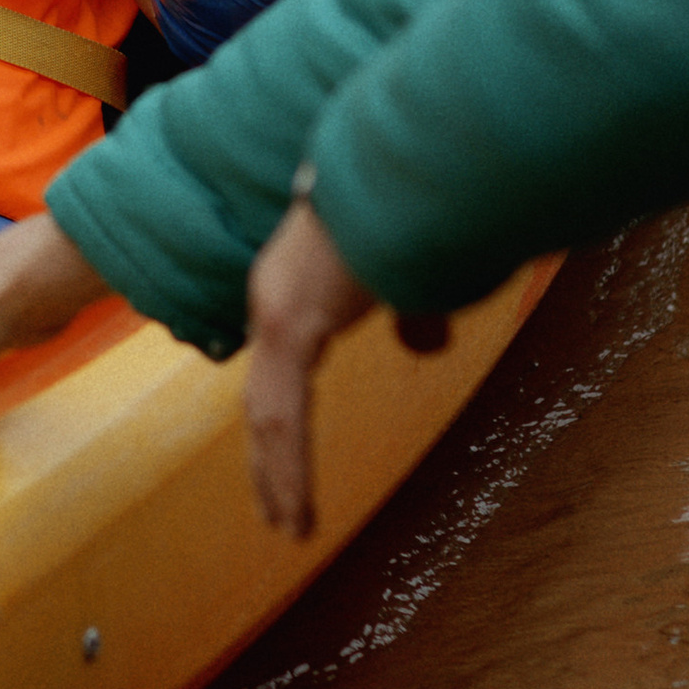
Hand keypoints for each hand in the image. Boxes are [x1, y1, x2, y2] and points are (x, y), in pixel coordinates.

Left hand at [240, 196, 450, 537]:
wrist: (407, 162)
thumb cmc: (414, 205)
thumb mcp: (412, 275)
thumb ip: (412, 314)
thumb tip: (424, 346)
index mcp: (297, 287)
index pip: (279, 373)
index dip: (278, 426)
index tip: (279, 466)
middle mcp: (275, 298)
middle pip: (264, 400)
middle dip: (268, 461)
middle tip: (277, 515)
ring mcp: (277, 309)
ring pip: (268, 416)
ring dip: (276, 476)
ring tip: (288, 526)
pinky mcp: (292, 322)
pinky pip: (283, 414)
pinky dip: (287, 468)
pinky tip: (294, 511)